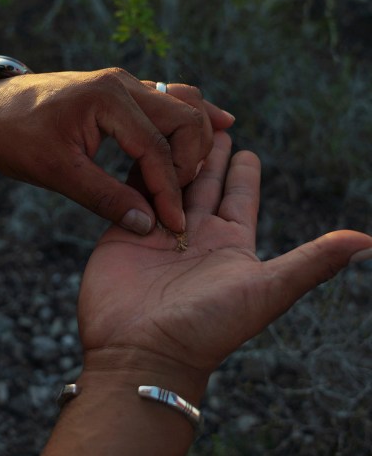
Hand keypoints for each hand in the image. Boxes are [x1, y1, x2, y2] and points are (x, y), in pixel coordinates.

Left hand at [0, 68, 233, 233]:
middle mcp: (123, 84)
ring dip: (196, 134)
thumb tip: (146, 224)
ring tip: (204, 166)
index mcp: (107, 100)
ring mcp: (123, 84)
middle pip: (185, 116)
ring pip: (182, 100)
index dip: (169, 190)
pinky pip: (167, 98)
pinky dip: (187, 118)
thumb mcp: (56, 172)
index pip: (156, 148)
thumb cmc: (16, 137)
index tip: (174, 223)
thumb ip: (104, 197)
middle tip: (183, 197)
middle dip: (192, 159)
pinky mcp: (120, 91)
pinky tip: (212, 127)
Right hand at [77, 131, 371, 387]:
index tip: (246, 147)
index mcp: (229, 243)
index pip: (240, 195)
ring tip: (175, 127)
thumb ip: (312, 262)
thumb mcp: (266, 290)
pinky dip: (139, 169)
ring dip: (173, 156)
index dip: (244, 171)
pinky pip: (134, 191)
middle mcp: (195, 234)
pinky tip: (141, 147)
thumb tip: (368, 240)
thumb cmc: (207, 326)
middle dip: (208, 154)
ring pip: (170, 181)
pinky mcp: (126, 230)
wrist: (142, 351)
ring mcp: (158, 231)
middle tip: (209, 123)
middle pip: (204, 182)